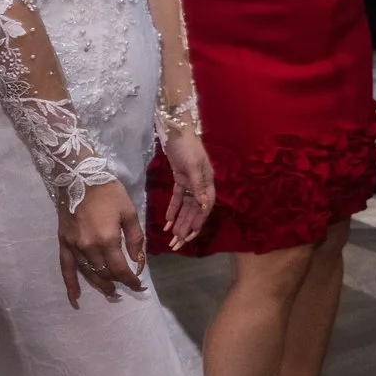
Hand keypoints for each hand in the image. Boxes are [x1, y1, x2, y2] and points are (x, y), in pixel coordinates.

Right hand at [57, 178, 147, 306]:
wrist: (79, 178)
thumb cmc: (108, 193)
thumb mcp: (129, 212)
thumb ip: (135, 238)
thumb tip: (137, 260)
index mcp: (107, 240)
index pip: (120, 269)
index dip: (131, 280)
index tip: (140, 286)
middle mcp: (89, 247)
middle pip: (105, 273)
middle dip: (118, 282)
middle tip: (128, 287)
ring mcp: (74, 247)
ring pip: (89, 273)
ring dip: (100, 285)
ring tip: (111, 293)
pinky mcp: (64, 243)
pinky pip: (66, 268)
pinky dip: (70, 285)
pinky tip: (75, 298)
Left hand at [158, 129, 215, 251]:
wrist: (177, 131)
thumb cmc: (188, 147)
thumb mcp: (194, 166)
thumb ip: (199, 187)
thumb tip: (205, 207)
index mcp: (208, 183)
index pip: (205, 208)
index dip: (198, 223)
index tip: (189, 237)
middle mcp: (201, 185)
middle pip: (195, 211)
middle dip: (186, 228)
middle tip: (177, 244)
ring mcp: (191, 183)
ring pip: (186, 207)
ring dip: (179, 222)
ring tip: (171, 238)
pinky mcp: (180, 180)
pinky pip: (177, 199)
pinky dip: (173, 210)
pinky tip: (167, 222)